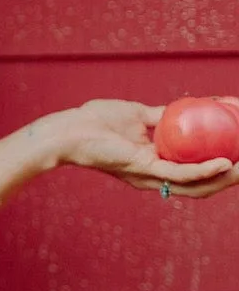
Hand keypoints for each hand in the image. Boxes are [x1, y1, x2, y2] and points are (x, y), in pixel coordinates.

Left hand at [54, 99, 238, 198]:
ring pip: (198, 184)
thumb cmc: (95, 120)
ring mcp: (150, 175)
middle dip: (234, 177)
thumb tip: (184, 106)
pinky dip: (205, 171)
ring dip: (228, 178)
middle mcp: (156, 176)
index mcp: (155, 164)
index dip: (223, 163)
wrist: (68, 129)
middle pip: (204, 184)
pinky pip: (180, 174)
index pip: (196, 170)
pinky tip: (226, 163)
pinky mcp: (143, 170)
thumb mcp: (136, 114)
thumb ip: (159, 115)